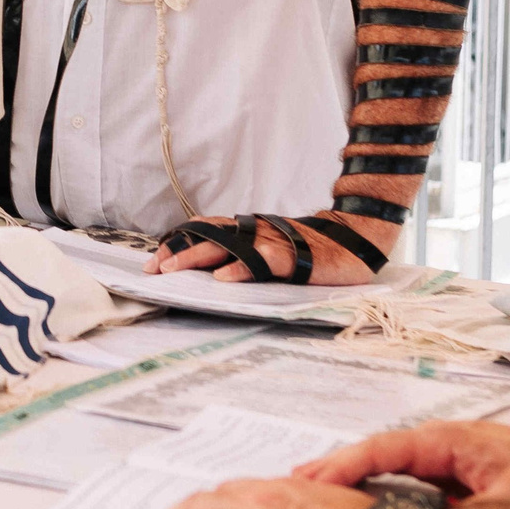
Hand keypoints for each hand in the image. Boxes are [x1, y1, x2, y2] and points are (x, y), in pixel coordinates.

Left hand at [146, 212, 390, 285]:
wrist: (355, 237)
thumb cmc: (311, 247)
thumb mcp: (273, 248)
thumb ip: (247, 253)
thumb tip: (213, 270)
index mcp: (249, 230)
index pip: (206, 232)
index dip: (178, 244)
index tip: (154, 261)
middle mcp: (255, 232)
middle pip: (208, 237)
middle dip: (177, 253)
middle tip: (153, 269)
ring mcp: (272, 243)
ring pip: (227, 246)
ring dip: (198, 257)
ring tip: (174, 269)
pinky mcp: (292, 257)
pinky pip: (262, 262)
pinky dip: (241, 269)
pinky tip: (224, 278)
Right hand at [299, 419, 509, 505]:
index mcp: (445, 441)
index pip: (382, 450)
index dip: (344, 466)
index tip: (312, 480)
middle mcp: (438, 444)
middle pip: (373, 455)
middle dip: (332, 469)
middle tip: (292, 485)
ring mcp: (443, 458)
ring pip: (385, 467)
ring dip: (350, 478)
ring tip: (313, 492)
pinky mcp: (451, 474)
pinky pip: (401, 478)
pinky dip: (374, 487)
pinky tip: (362, 504)